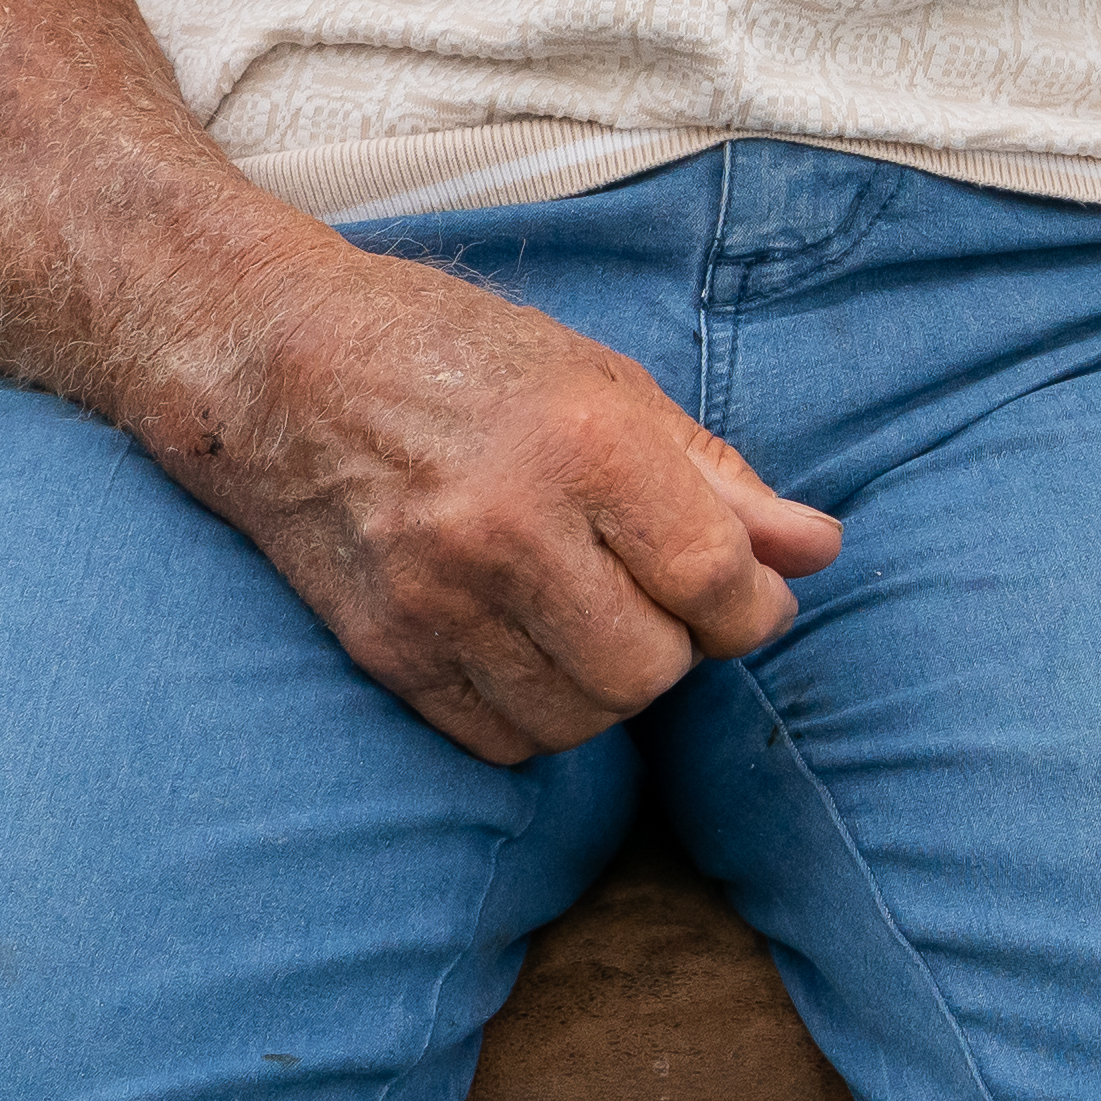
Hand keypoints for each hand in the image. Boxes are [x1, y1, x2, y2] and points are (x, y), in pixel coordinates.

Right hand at [131, 243, 841, 762]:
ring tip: (589, 616)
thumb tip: (818, 552)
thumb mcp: (606, 385)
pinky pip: (504, 741)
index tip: (748, 593)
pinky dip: (538, 714)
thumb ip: (719, 479)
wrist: (282, 370)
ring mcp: (438, 599)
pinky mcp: (386, 652)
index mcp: (583, 443)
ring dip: (609, 686)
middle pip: (654, 669)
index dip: (753, 606)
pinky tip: (528, 647)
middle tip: (657, 599)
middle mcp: (509, 529)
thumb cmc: (460, 359)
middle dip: (680, 648)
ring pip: (582, 720)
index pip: (715, 582)